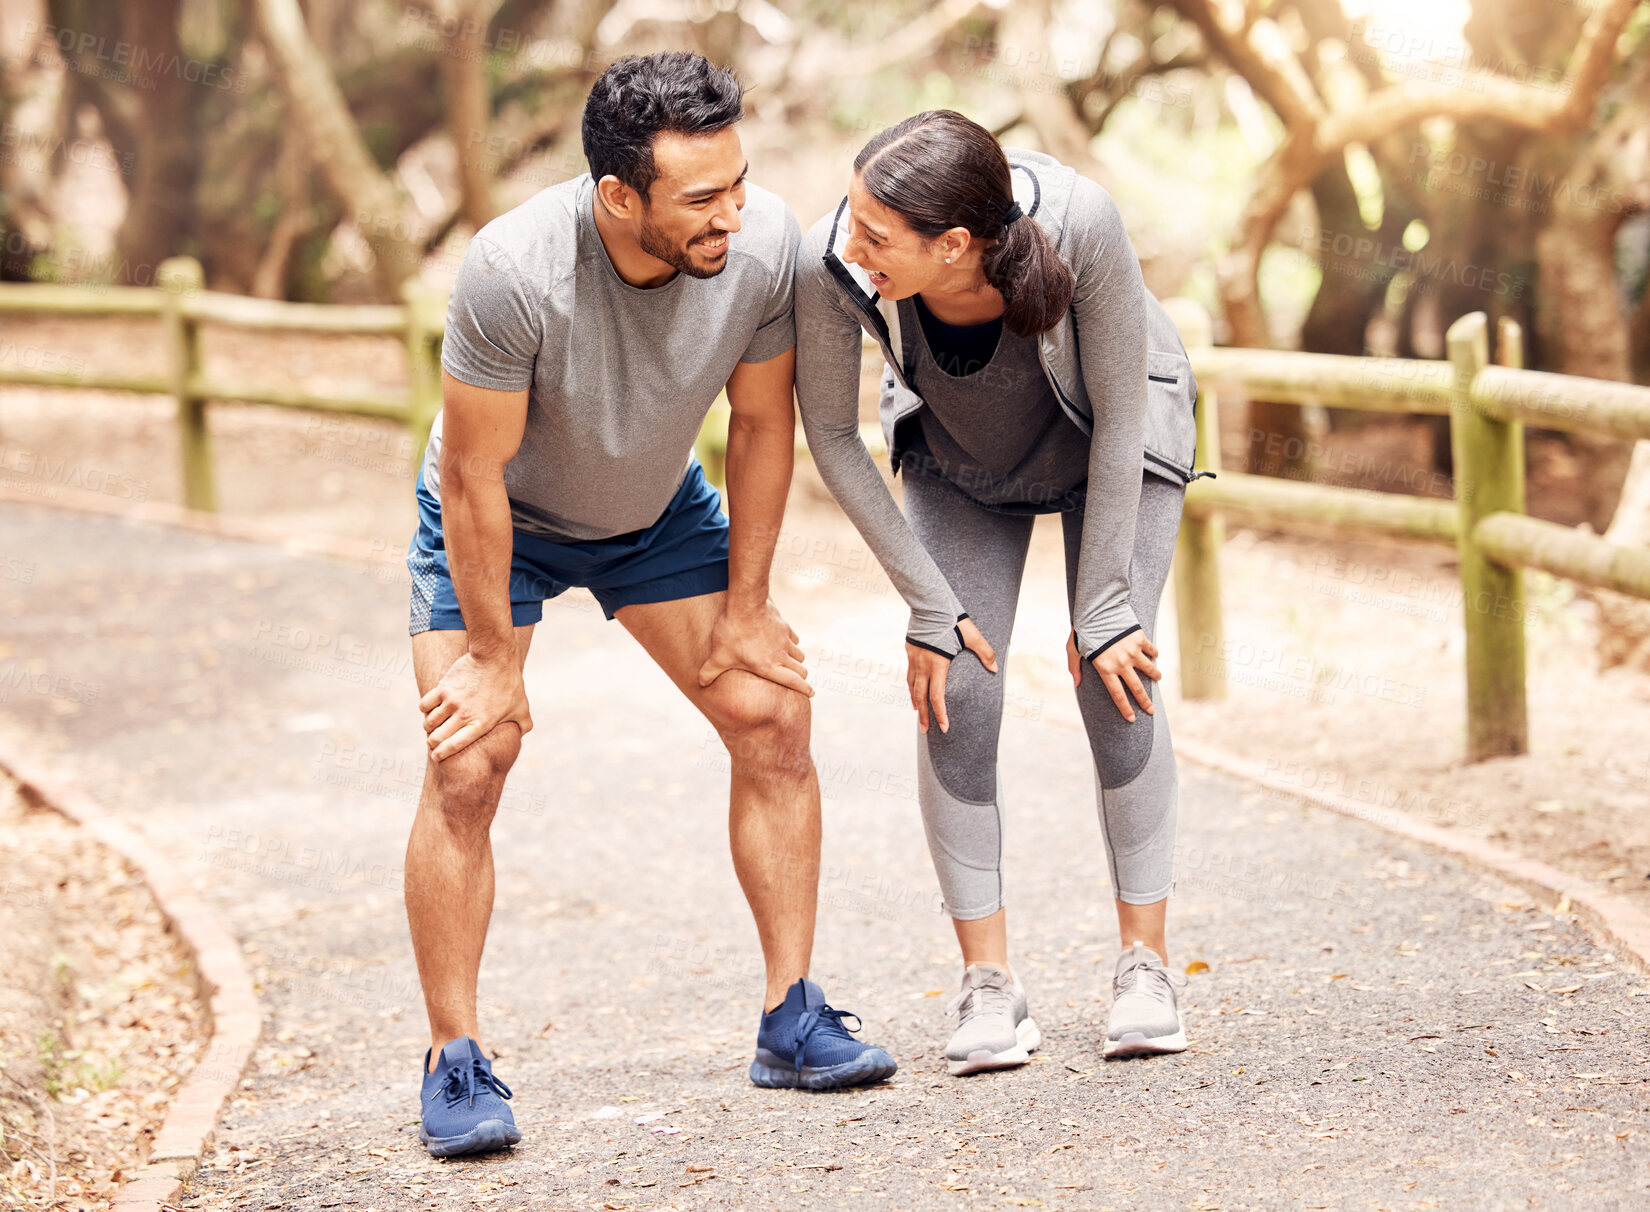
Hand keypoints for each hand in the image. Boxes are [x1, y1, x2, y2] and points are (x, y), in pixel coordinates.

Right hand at [419, 651, 532, 760]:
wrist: (495, 657)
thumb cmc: (510, 683)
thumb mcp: (521, 708)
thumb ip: (523, 725)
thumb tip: (522, 735)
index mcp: (481, 724)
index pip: (454, 746)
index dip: (442, 754)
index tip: (436, 756)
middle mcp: (464, 715)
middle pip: (437, 738)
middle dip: (433, 743)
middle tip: (434, 741)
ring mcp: (452, 701)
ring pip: (429, 722)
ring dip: (429, 727)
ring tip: (433, 726)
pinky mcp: (443, 687)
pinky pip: (425, 705)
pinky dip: (425, 710)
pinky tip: (431, 709)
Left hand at [697, 598, 812, 696]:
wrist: (745, 604)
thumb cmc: (732, 633)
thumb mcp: (718, 656)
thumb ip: (709, 672)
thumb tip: (700, 684)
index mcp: (769, 667)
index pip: (793, 682)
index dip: (804, 689)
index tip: (811, 693)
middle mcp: (781, 655)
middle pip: (801, 670)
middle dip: (801, 677)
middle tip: (797, 680)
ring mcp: (785, 640)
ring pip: (799, 654)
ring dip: (796, 661)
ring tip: (788, 663)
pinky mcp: (784, 626)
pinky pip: (794, 638)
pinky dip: (792, 643)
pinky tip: (782, 642)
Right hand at [906, 617, 996, 733]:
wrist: (929, 604)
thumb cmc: (952, 620)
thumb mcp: (972, 636)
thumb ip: (985, 652)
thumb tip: (995, 668)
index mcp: (938, 665)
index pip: (937, 697)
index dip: (941, 714)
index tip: (945, 728)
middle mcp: (923, 665)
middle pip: (921, 698)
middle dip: (924, 716)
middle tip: (925, 732)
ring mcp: (914, 658)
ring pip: (912, 686)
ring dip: (915, 702)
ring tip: (918, 713)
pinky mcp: (910, 650)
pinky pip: (909, 674)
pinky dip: (911, 686)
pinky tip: (913, 689)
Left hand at [1068, 629, 1159, 722]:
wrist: (1097, 609)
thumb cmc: (1083, 630)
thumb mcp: (1073, 650)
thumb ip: (1074, 667)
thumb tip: (1076, 684)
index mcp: (1105, 669)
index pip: (1117, 695)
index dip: (1125, 709)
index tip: (1132, 718)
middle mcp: (1121, 663)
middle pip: (1137, 689)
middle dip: (1145, 702)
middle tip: (1151, 710)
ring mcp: (1132, 652)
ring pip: (1149, 669)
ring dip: (1155, 676)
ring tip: (1158, 678)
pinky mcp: (1140, 638)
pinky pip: (1151, 650)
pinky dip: (1154, 653)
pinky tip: (1154, 656)